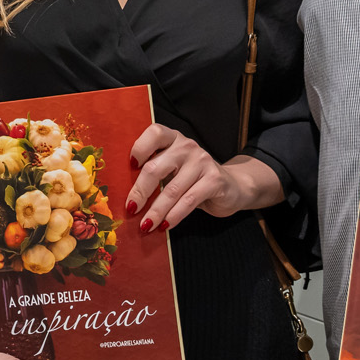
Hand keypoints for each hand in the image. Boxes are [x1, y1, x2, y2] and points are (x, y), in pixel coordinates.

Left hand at [123, 124, 279, 230]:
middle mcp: (186, 146)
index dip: (139, 148)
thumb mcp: (173, 169)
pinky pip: (188, 201)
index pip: (154, 133)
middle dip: (140, 192)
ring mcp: (202, 161)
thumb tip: (127, 197)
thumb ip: (154, 173)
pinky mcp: (214, 180)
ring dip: (156, 211)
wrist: (232, 186)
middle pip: (156, 167)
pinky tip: (165, 226)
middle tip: (131, 210)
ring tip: (146, 225)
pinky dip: (174, 216)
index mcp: (172, 138)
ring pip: (171, 190)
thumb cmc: (192, 179)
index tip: (129, 168)